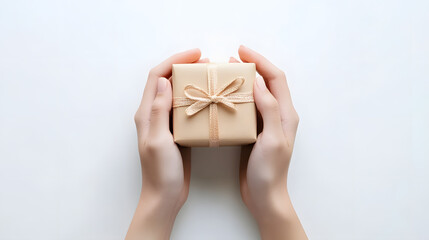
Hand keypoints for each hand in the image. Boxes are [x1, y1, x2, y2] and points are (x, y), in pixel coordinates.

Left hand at [126, 49, 207, 239]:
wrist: (164, 196)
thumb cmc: (159, 172)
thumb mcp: (158, 141)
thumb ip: (158, 111)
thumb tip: (163, 82)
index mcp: (146, 113)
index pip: (156, 77)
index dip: (174, 60)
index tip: (195, 54)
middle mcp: (154, 114)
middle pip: (166, 81)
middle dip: (184, 67)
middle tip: (207, 64)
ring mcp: (165, 123)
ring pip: (177, 93)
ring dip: (191, 81)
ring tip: (210, 76)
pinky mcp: (176, 131)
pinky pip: (185, 108)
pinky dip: (196, 98)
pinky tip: (209, 99)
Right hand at [232, 46, 306, 239]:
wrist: (264, 196)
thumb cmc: (270, 171)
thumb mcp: (272, 139)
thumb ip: (269, 109)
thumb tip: (258, 82)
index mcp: (286, 114)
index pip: (275, 78)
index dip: (260, 61)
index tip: (241, 51)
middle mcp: (278, 115)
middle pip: (266, 82)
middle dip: (250, 68)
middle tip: (229, 61)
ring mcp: (266, 123)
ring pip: (256, 94)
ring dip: (242, 82)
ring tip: (224, 75)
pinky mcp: (254, 132)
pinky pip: (247, 108)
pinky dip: (236, 98)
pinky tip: (223, 98)